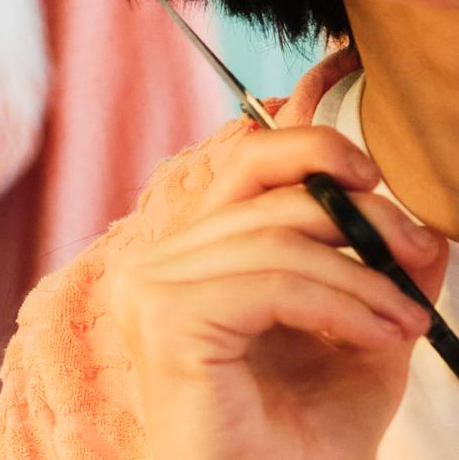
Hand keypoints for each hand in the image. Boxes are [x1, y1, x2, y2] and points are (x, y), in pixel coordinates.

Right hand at [107, 125, 448, 459]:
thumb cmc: (294, 447)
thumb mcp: (355, 348)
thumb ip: (378, 285)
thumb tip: (427, 231)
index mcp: (189, 255)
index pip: (243, 165)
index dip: (310, 151)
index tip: (381, 180)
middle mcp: (158, 260)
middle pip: (262, 191)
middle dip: (355, 213)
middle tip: (420, 251)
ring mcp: (153, 286)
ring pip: (272, 239)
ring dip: (361, 275)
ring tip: (410, 320)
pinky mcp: (168, 319)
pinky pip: (270, 284)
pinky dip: (340, 303)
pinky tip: (381, 336)